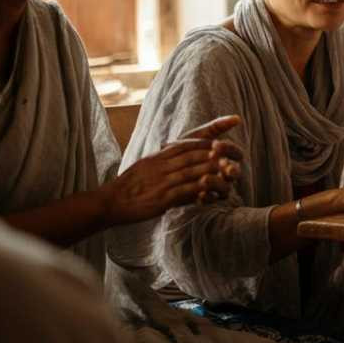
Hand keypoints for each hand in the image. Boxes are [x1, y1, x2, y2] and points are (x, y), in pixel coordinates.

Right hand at [103, 116, 242, 223]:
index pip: (186, 143)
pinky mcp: (161, 198)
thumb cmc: (129, 187)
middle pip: (194, 155)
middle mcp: (161, 165)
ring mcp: (162, 181)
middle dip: (216, 154)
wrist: (109, 202)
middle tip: (234, 156)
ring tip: (230, 173)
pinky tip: (214, 191)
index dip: (206, 140)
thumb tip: (178, 155)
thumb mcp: (145, 166)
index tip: (222, 141)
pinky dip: (201, 190)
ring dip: (213, 171)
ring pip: (193, 172)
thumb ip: (163, 160)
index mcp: (158, 156)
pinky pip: (185, 192)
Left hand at [178, 115, 243, 200]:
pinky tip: (199, 194)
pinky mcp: (206, 198)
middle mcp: (225, 173)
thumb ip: (217, 126)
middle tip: (223, 167)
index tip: (217, 145)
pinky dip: (207, 197)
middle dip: (231, 170)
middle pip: (235, 173)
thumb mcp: (200, 135)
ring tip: (204, 179)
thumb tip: (237, 118)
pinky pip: (211, 200)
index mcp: (226, 157)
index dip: (229, 150)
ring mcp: (216, 187)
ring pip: (225, 189)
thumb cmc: (185, 148)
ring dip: (217, 184)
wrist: (164, 165)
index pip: (236, 153)